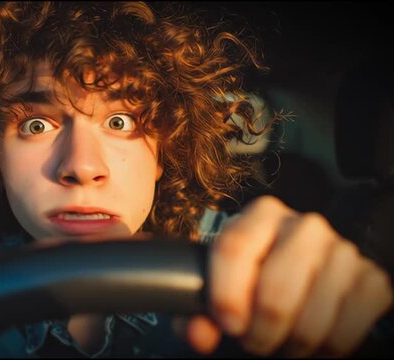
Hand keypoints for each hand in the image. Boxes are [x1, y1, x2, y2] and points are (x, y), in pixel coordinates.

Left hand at [176, 196, 393, 356]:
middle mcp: (303, 226)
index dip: (225, 294)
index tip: (227, 323)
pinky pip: (348, 328)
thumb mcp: (221, 288)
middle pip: (275, 289)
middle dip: (260, 330)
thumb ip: (198, 309)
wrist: (304, 279)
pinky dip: (327, 348)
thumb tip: (198, 333)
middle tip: (253, 342)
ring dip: (292, 344)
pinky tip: (312, 344)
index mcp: (261, 216)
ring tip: (281, 343)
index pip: (234, 248)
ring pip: (313, 317)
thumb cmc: (256, 281)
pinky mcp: (371, 279)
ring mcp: (342, 250)